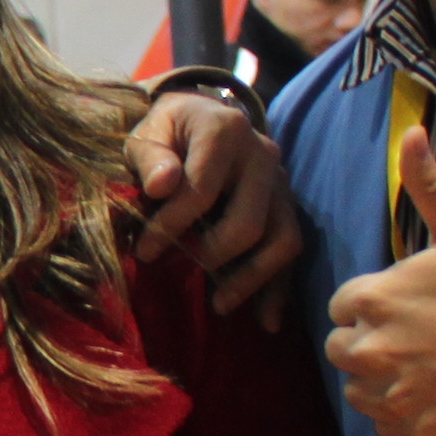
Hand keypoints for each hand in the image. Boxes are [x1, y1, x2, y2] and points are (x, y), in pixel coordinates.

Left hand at [128, 89, 305, 317]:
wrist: (200, 115)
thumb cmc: (166, 130)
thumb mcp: (147, 132)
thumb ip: (150, 157)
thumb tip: (162, 186)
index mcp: (225, 130)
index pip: (202, 189)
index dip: (171, 225)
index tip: (143, 250)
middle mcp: (262, 154)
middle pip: (250, 222)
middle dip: (214, 255)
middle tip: (182, 271)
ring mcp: (281, 181)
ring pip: (283, 239)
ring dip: (252, 279)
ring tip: (220, 305)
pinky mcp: (288, 204)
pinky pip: (292, 248)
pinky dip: (280, 287)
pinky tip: (267, 321)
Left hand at [324, 128, 435, 435]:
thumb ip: (428, 186)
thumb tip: (410, 132)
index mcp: (373, 300)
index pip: (345, 305)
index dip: (378, 303)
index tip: (416, 305)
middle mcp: (369, 351)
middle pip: (343, 348)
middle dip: (373, 340)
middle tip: (425, 336)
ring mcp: (391, 397)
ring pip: (359, 389)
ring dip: (383, 379)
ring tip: (433, 364)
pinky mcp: (413, 432)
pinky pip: (385, 426)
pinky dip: (404, 414)